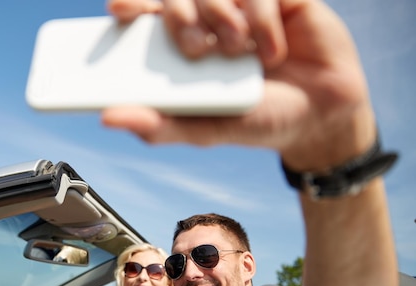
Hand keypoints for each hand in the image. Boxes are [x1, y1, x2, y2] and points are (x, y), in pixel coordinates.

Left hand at [102, 0, 375, 172]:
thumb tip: (108, 118)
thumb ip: (160, 124)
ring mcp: (242, 6)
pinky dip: (262, 23)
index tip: (118, 9)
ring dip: (221, 18)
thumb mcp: (206, 129)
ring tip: (237, 51)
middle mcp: (209, 21)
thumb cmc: (259, 119)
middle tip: (195, 49)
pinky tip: (272, 52)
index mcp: (183, 48)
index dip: (132, 5)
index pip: (147, 15)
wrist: (320, 115)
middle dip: (178, 16)